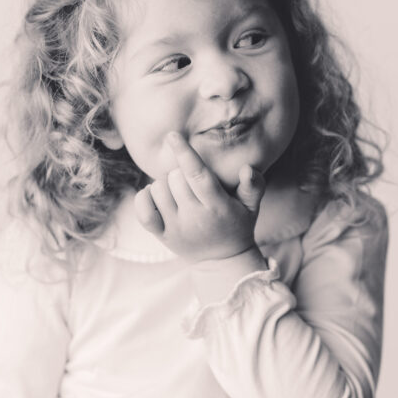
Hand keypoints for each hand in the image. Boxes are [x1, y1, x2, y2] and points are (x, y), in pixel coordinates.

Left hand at [133, 132, 265, 262]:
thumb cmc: (237, 225)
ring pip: (157, 190)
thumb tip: (247, 167)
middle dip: (178, 171)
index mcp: (217, 207)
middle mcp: (195, 218)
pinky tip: (156, 195)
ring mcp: (176, 228)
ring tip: (176, 189)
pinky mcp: (163, 236)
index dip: (184, 153)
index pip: (197, 175)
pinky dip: (144, 197)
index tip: (172, 135)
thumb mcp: (252, 207)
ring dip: (163, 183)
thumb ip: (254, 186)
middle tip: (187, 179)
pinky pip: (143, 212)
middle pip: (174, 179)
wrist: (222, 261)